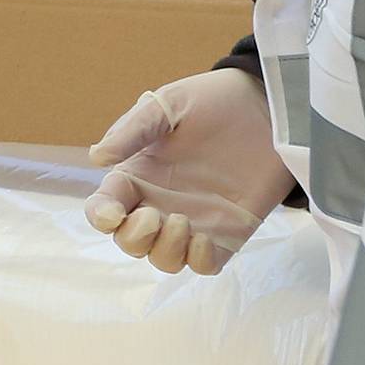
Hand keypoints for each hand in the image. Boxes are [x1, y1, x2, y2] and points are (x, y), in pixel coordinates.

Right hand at [86, 70, 292, 275]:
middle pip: (130, 242)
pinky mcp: (227, 233)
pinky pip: (204, 265)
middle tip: (154, 216)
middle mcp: (160, 202)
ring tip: (182, 222)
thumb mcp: (168, 105)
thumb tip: (97, 157)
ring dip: (164, 251)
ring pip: (164, 259)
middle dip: (134, 238)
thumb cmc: (212, 100)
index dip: (100, 216)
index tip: (112, 214)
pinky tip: (205, 237)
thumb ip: (132, 130)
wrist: (266, 106)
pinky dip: (198, 261)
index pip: (105, 207)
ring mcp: (193, 221)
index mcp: (138, 175)